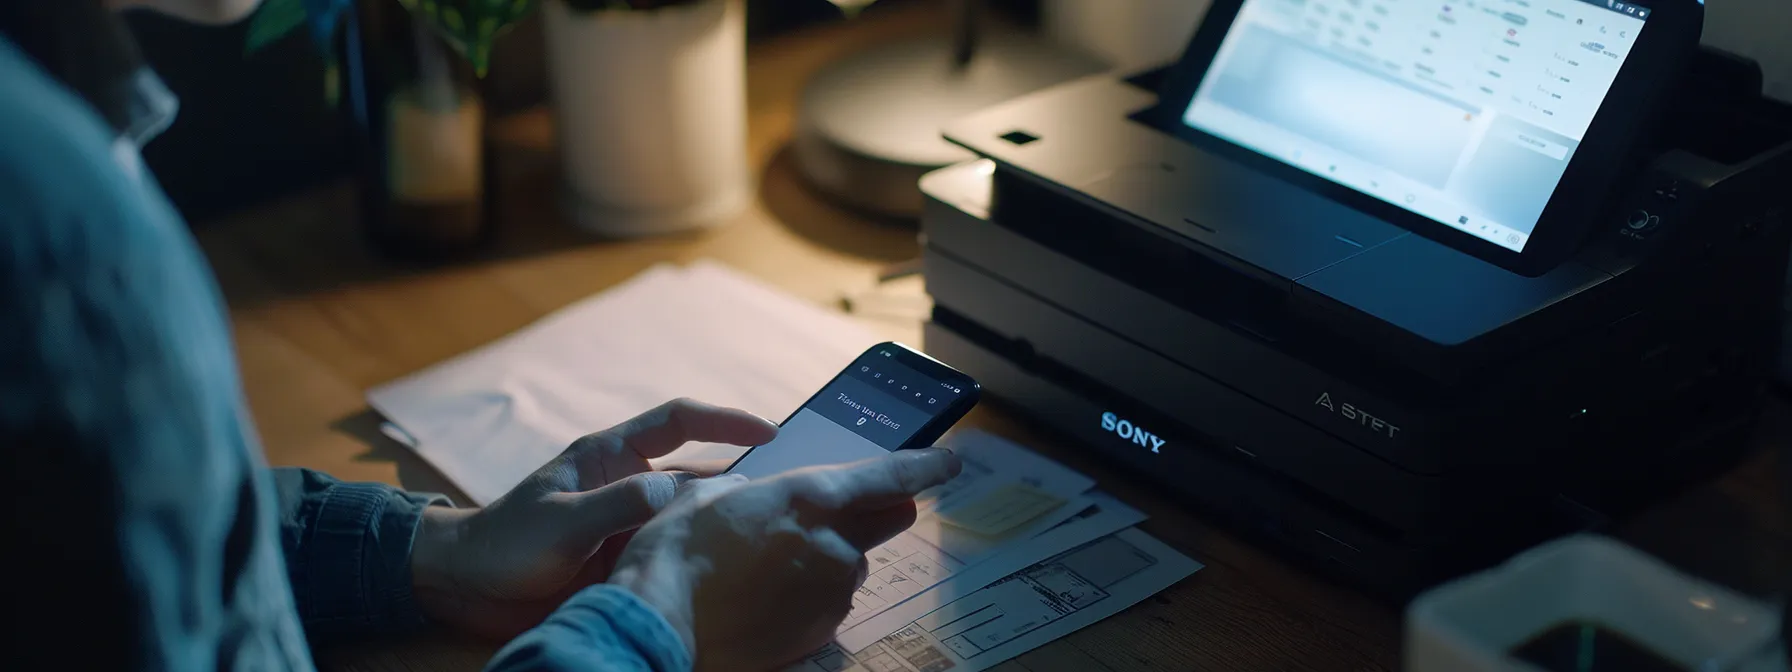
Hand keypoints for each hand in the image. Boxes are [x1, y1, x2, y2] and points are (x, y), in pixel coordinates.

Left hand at [409, 398, 777, 638]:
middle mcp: (628, 485)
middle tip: (787, 494)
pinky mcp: (628, 560)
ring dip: (723, 524)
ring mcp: (630, 524)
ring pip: (691, 517)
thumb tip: (675, 491)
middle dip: (741, 478)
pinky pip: (674, 552)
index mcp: (610, 456)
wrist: (467, 587)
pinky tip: (729, 573)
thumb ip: (615, 505)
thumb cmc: (505, 542)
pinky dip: (701, 558)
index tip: (770, 429)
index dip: (726, 419)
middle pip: (698, 473)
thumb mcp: (559, 522)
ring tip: (768, 536)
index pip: (679, 422)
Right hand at [608, 448, 962, 671]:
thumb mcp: (708, 496)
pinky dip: (808, 593)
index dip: (926, 466)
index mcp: (811, 498)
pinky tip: (765, 595)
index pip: (891, 477)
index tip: (950, 461)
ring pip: (849, 564)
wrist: (658, 625)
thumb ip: (754, 491)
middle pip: (885, 521)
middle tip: (853, 508)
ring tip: (768, 565)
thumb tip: (761, 496)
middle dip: (878, 510)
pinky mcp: (818, 632)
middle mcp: (834, 546)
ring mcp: (830, 594)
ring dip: (827, 558)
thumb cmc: (675, 553)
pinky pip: (827, 601)